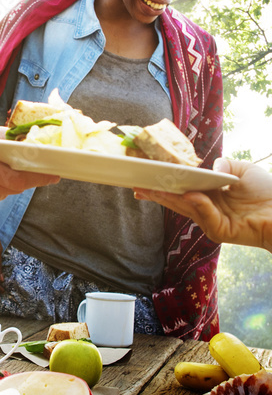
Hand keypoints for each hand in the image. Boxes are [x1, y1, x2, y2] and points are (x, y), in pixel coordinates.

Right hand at [134, 158, 271, 249]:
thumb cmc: (267, 191)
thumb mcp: (242, 169)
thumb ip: (223, 163)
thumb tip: (208, 166)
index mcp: (208, 194)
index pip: (180, 189)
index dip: (162, 184)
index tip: (144, 177)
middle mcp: (206, 208)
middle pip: (175, 200)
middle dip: (155, 192)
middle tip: (136, 185)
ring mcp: (210, 220)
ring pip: (184, 208)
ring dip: (168, 198)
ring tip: (151, 188)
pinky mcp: (219, 231)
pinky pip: (205, 216)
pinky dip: (198, 205)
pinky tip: (191, 196)